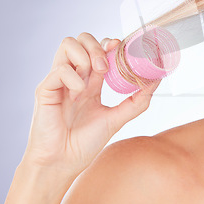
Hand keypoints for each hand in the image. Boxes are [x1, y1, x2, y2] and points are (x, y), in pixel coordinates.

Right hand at [22, 33, 159, 175]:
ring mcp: (59, 81)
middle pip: (82, 39)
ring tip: (92, 76)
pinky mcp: (45, 89)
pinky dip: (72, 78)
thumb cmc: (85, 143)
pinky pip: (59, 70)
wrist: (63, 164)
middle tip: (105, 66)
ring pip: (67, 44)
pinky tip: (77, 95)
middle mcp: (75, 77)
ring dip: (85, 55)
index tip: (122, 49)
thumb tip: (157, 80)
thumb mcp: (117, 118)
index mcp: (91, 81)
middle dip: (98, 45)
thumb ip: (138, 101)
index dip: (110, 43)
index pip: (99, 48)